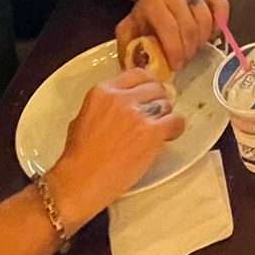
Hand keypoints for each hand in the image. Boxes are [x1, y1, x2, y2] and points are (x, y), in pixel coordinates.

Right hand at [49, 70, 186, 227]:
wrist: (82, 180)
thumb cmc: (79, 156)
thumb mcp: (84, 116)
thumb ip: (106, 104)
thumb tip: (125, 103)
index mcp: (103, 91)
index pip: (137, 74)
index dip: (147, 84)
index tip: (150, 93)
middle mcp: (121, 98)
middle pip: (154, 87)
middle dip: (157, 100)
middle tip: (156, 114)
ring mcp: (138, 114)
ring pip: (166, 103)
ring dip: (165, 115)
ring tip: (159, 129)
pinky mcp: (152, 133)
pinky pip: (175, 121)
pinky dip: (176, 128)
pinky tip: (169, 136)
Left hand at [116, 0, 228, 68]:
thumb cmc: (146, 11)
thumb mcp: (129, 27)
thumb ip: (128, 47)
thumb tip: (135, 72)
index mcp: (154, 2)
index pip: (169, 30)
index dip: (175, 51)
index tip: (176, 66)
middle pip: (189, 27)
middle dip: (188, 51)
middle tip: (184, 61)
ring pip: (206, 20)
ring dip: (202, 41)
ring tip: (194, 49)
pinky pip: (221, 7)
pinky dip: (219, 24)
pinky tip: (210, 35)